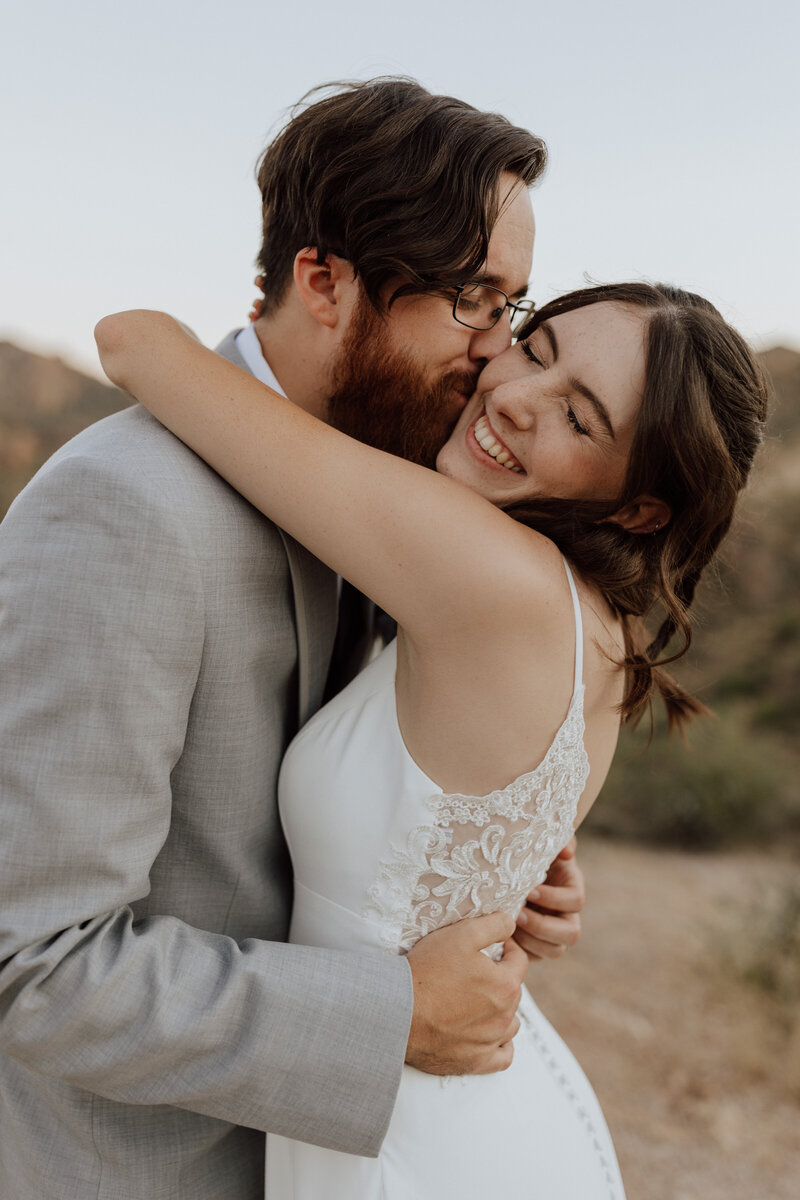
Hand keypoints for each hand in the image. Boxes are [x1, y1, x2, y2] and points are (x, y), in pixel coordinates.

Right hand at [405, 913, 528, 1075]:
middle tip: (477, 970)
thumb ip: (494, 925)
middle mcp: (504, 1017)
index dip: (508, 947)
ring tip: (480, 1000)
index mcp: (505, 985)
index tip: (494, 944)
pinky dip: (500, 1044)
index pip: (519, 961)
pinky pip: (503, 1056)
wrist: (398, 1012)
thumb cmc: (428, 972)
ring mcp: (490, 1042)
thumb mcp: (462, 934)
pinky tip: (489, 1034)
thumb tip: (511, 924)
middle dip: (500, 977)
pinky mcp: (475, 1062)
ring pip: (510, 1023)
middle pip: (513, 991)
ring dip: (501, 1010)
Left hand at [514, 837, 584, 961]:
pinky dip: (518, 952)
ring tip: (507, 926)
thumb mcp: (541, 845)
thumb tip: (566, 852)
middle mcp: (567, 916)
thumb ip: (556, 841)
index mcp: (572, 890)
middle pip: (571, 933)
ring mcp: (553, 935)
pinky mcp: (536, 948)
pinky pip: (534, 959)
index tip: (530, 890)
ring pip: (554, 950)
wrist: (508, 876)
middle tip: (517, 913)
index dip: (554, 898)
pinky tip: (500, 937)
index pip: (576, 901)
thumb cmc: (527, 856)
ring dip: (531, 942)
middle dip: (543, 926)